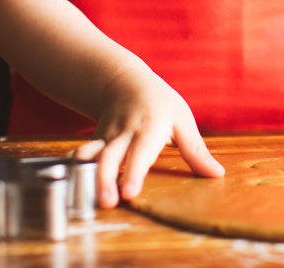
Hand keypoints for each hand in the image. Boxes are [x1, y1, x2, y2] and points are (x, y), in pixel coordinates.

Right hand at [73, 66, 223, 207]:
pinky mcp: (95, 143)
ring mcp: (106, 138)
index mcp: (150, 127)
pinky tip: (66, 184)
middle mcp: (124, 133)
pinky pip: (81, 155)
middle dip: (106, 180)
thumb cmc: (159, 102)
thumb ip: (196, 150)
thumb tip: (217, 174)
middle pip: (111, 157)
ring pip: (91, 156)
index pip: (141, 153)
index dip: (134, 174)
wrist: (122, 81)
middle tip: (106, 203)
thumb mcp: (182, 119)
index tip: (129, 194)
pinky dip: (73, 167)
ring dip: (86, 175)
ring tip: (84, 198)